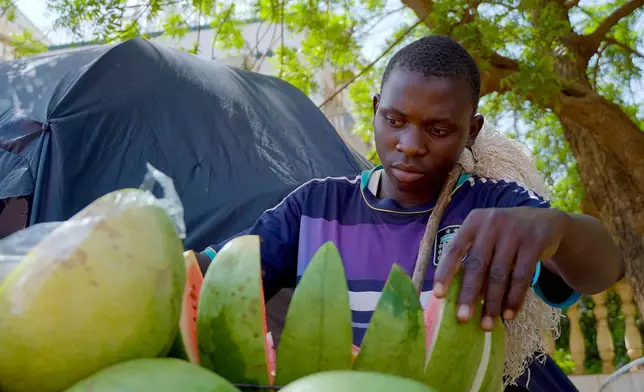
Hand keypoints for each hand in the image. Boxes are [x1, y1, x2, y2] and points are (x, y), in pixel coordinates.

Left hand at [432, 207, 566, 330]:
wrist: (545, 221)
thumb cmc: (505, 235)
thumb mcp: (486, 235)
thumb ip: (472, 256)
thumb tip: (456, 294)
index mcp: (473, 222)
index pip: (455, 249)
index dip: (445, 272)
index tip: (438, 295)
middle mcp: (492, 223)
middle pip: (477, 265)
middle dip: (469, 295)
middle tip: (463, 318)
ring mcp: (514, 232)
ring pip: (499, 274)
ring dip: (492, 303)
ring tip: (487, 325)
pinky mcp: (534, 243)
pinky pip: (522, 277)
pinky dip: (514, 299)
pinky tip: (509, 315)